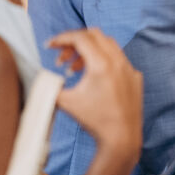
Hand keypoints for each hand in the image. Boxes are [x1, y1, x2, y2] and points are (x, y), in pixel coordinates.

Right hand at [49, 29, 142, 163]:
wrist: (121, 139)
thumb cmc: (94, 121)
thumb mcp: (66, 102)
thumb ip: (50, 85)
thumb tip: (39, 76)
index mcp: (102, 64)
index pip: (80, 38)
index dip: (62, 38)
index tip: (49, 45)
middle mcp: (118, 62)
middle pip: (94, 35)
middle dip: (74, 42)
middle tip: (62, 57)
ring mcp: (129, 68)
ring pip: (108, 46)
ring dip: (88, 51)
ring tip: (73, 70)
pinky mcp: (135, 78)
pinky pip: (118, 60)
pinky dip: (103, 61)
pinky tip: (93, 79)